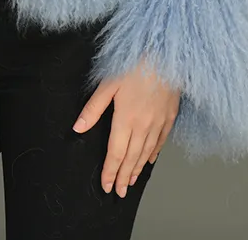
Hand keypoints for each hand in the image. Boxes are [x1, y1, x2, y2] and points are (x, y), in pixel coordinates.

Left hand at [72, 58, 180, 197]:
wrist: (166, 54)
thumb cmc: (134, 65)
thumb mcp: (108, 83)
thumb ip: (93, 109)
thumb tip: (77, 128)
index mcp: (126, 119)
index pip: (116, 153)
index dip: (110, 171)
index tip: (106, 186)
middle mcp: (143, 125)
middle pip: (131, 157)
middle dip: (123, 177)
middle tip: (119, 192)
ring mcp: (158, 122)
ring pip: (146, 152)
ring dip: (137, 169)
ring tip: (131, 181)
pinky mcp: (170, 116)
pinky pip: (161, 141)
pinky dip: (154, 154)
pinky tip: (149, 160)